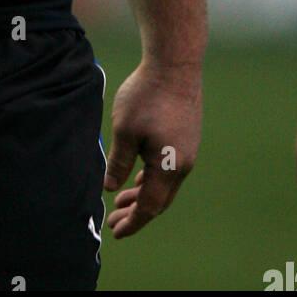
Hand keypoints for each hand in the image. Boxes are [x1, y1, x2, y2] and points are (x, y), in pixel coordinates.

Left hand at [103, 61, 201, 237]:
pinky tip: (138, 176)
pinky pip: (168, 169)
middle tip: (113, 220)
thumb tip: (109, 188)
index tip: (115, 232)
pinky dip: (151, 179)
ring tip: (120, 200)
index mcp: (169, 167)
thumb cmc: (147, 95)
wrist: (175, 65)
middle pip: (159, 199)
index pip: (150, 206)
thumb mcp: (124, 130)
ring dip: (142, 194)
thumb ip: (118, 162)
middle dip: (135, 212)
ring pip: (164, 184)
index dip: (133, 221)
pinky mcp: (186, 138)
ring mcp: (187, 151)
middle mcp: (183, 164)